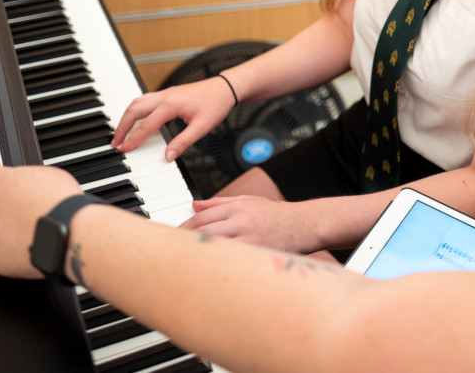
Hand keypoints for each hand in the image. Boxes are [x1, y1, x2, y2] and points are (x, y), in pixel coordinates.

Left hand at [0, 148, 83, 277]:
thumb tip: (25, 187)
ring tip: (33, 231)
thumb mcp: (47, 175)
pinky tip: (29, 245)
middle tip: (29, 212)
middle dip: (6, 208)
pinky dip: (11, 252)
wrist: (67, 234)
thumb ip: (26, 178)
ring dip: (7, 230)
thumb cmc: (60, 204)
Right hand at [111, 77, 236, 160]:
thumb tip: (168, 156)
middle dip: (122, 126)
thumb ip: (184, 142)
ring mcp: (165, 93)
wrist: (225, 88)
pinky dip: (134, 110)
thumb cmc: (215, 104)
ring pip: (137, 102)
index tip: (124, 149)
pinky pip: (144, 100)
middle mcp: (164, 96)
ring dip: (126, 117)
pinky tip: (135, 119)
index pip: (146, 125)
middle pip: (134, 110)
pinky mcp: (167, 94)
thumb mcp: (202, 127)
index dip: (134, 139)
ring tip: (121, 132)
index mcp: (171, 104)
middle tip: (115, 142)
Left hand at [180, 195, 323, 253]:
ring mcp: (249, 236)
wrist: (306, 224)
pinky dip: (218, 266)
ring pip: (215, 245)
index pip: (201, 217)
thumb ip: (219, 203)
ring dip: (197, 255)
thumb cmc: (278, 215)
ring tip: (181, 266)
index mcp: (237, 206)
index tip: (170, 238)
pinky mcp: (258, 252)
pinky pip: (232, 260)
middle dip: (184, 242)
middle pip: (203, 230)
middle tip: (168, 254)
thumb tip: (194, 204)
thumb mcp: (249, 201)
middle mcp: (241, 219)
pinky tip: (207, 274)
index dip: (183, 228)